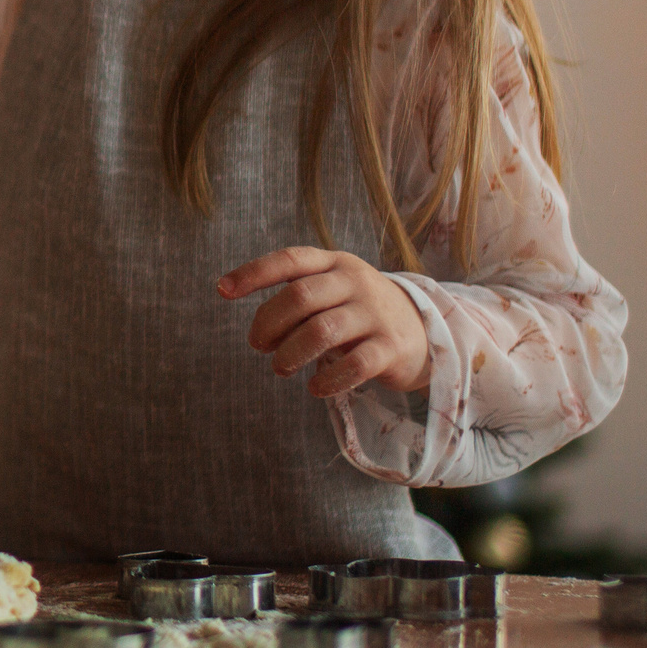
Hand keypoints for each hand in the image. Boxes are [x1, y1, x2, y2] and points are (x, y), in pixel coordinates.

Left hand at [217, 247, 433, 397]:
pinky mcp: (391, 347)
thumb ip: (297, 301)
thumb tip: (259, 330)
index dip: (253, 274)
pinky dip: (327, 380)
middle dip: (269, 323)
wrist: (425, 330)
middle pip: (301, 297)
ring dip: (291, 353)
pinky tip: (315, 387)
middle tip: (259, 346)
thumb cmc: (359, 311)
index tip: (222, 290)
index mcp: (334, 263)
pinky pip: (354, 365)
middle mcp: (355, 282)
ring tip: (281, 368)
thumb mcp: (331, 292)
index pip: (289, 260)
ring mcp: (376, 314)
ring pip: (322, 331)